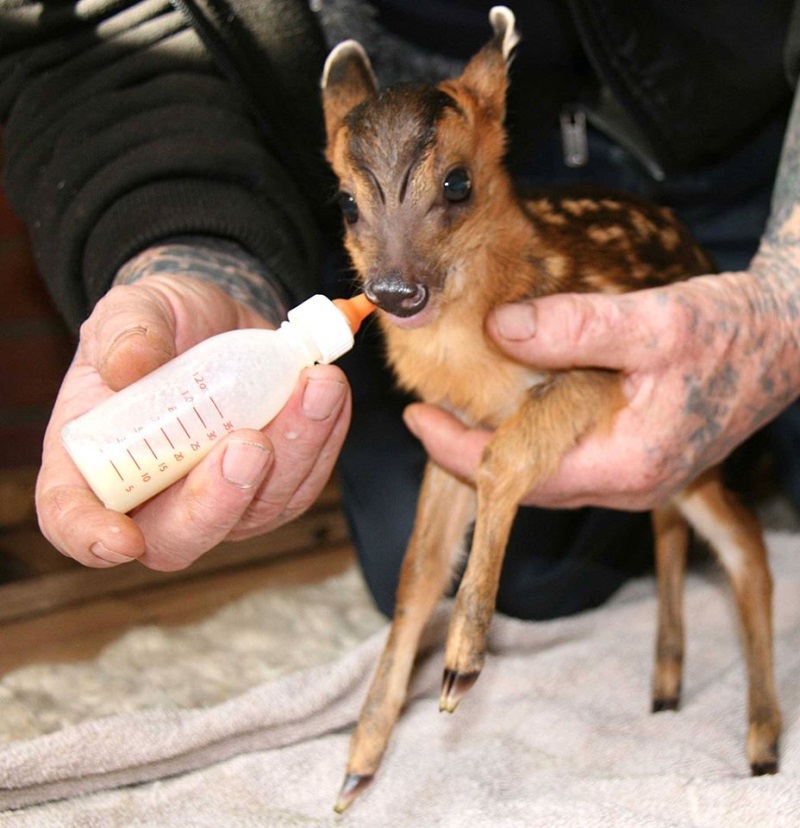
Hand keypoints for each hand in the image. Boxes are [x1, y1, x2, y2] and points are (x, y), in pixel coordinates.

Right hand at [36, 273, 350, 570]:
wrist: (216, 319)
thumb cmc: (161, 323)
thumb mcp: (134, 308)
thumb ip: (126, 331)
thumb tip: (131, 366)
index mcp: (93, 461)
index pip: (74, 518)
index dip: (91, 538)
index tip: (120, 537)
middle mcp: (155, 495)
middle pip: (181, 536)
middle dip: (218, 500)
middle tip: (250, 443)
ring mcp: (219, 498)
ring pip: (257, 510)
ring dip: (293, 454)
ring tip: (316, 386)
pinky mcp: (271, 487)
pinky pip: (302, 483)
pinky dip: (322, 439)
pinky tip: (328, 392)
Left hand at [403, 267, 798, 510]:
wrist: (790, 337)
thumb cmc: (734, 332)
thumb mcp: (655, 321)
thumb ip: (575, 326)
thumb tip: (499, 328)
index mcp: (628, 462)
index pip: (519, 476)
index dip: (458, 450)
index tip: (417, 417)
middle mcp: (629, 482)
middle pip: (526, 484)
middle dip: (470, 452)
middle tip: (428, 410)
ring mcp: (635, 474)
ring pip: (546, 474)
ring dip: (500, 445)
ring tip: (458, 408)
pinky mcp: (637, 455)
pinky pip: (568, 458)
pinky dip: (532, 436)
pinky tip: (514, 403)